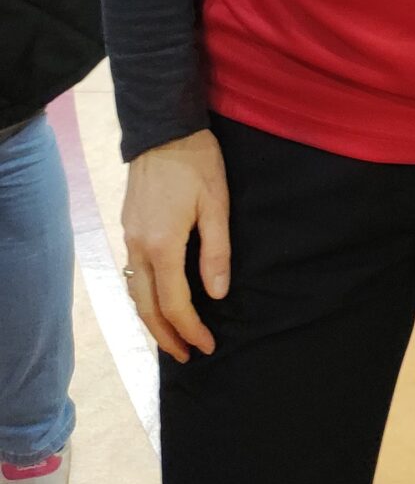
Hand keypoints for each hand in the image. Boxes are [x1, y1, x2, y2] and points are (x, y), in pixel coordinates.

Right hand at [121, 130, 230, 363]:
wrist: (163, 128)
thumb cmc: (196, 162)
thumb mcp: (216, 204)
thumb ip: (216, 251)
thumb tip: (216, 293)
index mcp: (161, 245)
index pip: (174, 303)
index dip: (190, 329)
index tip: (207, 346)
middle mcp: (138, 247)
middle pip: (145, 307)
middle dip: (165, 336)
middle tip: (187, 355)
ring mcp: (129, 236)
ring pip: (134, 292)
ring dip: (152, 318)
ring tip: (172, 335)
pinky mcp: (128, 226)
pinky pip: (133, 273)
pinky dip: (145, 295)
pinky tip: (159, 298)